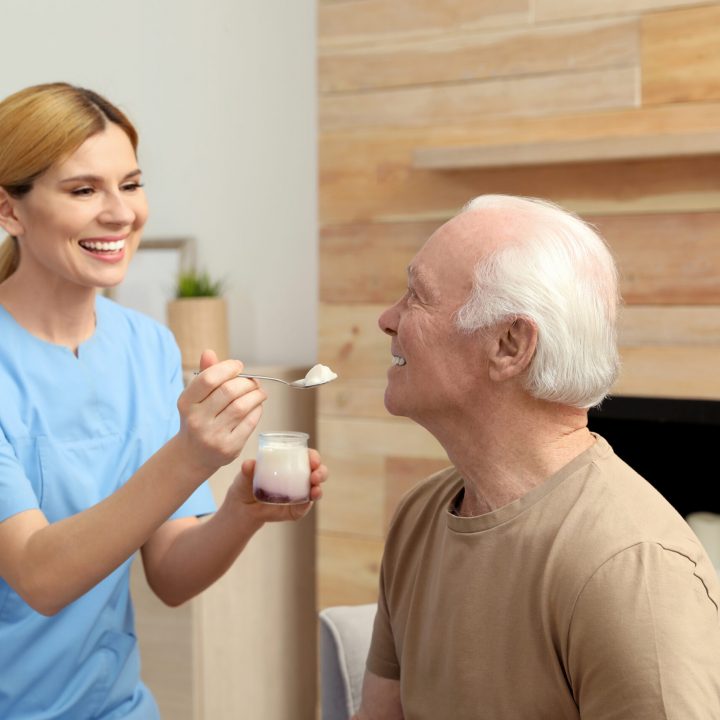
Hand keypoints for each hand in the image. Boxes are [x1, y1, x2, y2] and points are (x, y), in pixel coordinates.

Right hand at [176, 349, 266, 473]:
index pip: (208, 378)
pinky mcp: (229, 447)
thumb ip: (204, 374)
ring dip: (256, 395)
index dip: (227, 368)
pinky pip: (250, 422)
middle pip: (229, 391)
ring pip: (242, 406)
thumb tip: (209, 352)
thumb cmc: (199, 418)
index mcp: (186, 403)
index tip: (238, 366)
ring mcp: (213, 435)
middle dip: (246, 382)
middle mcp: (197, 420)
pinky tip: (256, 406)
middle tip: (252, 381)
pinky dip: (257, 410)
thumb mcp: (195, 397)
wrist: (194, 455)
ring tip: (259, 392)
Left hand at [228, 448, 327, 522]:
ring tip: (315, 489)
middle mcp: (298, 478)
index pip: (307, 457)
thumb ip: (247, 470)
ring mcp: (299, 495)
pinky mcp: (295, 510)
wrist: (242, 508)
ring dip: (318, 488)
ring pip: (315, 489)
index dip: (313, 456)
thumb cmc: (246, 485)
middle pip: (317, 472)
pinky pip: (304, 507)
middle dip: (321, 472)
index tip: (312, 458)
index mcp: (290, 464)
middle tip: (315, 474)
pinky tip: (308, 501)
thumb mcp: (245, 476)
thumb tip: (249, 464)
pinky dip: (308, 504)